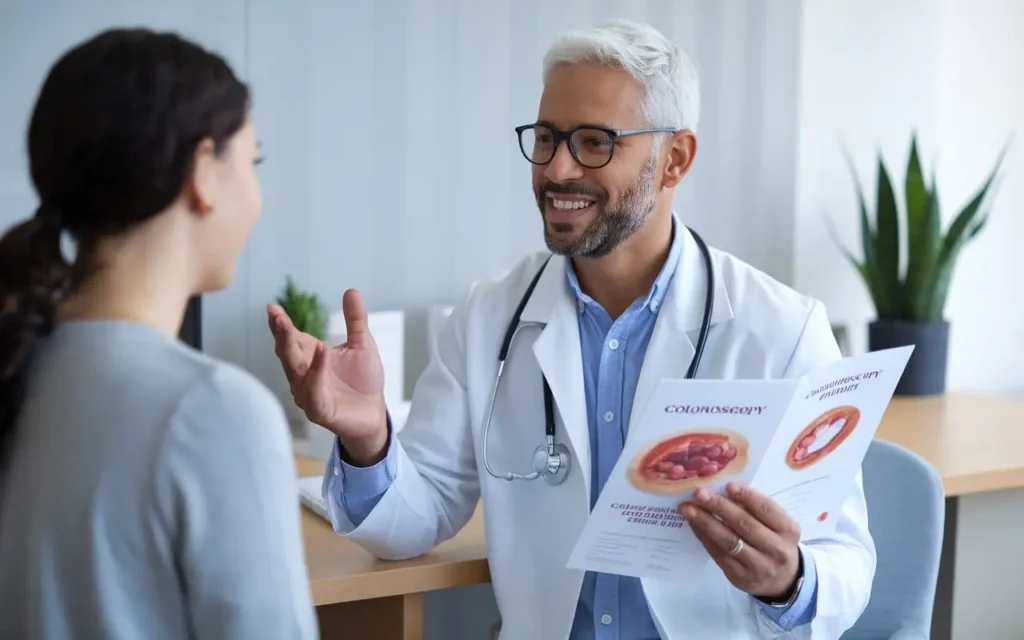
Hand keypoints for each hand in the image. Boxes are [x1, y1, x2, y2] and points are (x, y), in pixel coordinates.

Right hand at [267, 288, 386, 462]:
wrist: (374, 413)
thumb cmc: (364, 380)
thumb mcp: (362, 344)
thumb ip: (355, 320)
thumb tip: (351, 290)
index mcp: (311, 356)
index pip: (291, 338)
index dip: (281, 324)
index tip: (272, 308)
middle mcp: (303, 374)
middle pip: (287, 352)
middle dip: (281, 333)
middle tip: (275, 315)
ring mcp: (308, 393)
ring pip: (295, 371)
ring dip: (291, 350)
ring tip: (288, 328)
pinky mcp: (319, 410)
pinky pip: (313, 391)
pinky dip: (315, 373)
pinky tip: (321, 354)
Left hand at [679, 483, 800, 600]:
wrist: (782, 581)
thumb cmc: (775, 542)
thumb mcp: (777, 525)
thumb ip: (757, 510)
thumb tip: (723, 490)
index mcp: (788, 530)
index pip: (766, 509)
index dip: (747, 496)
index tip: (728, 485)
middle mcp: (776, 549)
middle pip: (744, 524)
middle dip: (719, 506)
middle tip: (699, 493)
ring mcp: (758, 566)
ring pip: (729, 541)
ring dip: (705, 522)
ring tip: (688, 508)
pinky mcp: (740, 576)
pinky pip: (718, 554)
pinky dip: (704, 537)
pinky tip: (693, 524)